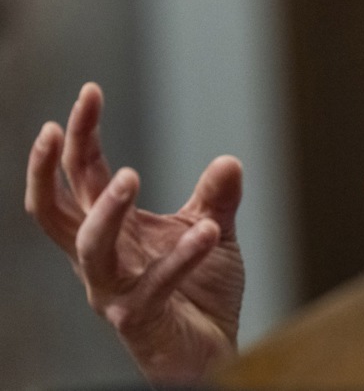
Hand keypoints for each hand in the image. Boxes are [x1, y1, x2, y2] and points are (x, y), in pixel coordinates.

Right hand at [24, 83, 244, 383]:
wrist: (213, 353)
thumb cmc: (201, 294)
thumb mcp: (212, 232)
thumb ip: (216, 199)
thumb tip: (229, 159)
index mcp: (114, 232)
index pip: (83, 177)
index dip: (80, 135)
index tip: (88, 92)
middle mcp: (102, 259)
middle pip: (56, 209)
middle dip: (52, 165)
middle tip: (62, 123)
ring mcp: (114, 291)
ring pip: (88, 247)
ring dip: (106, 209)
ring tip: (131, 173)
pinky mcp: (140, 318)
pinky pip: (154, 283)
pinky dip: (182, 256)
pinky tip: (210, 232)